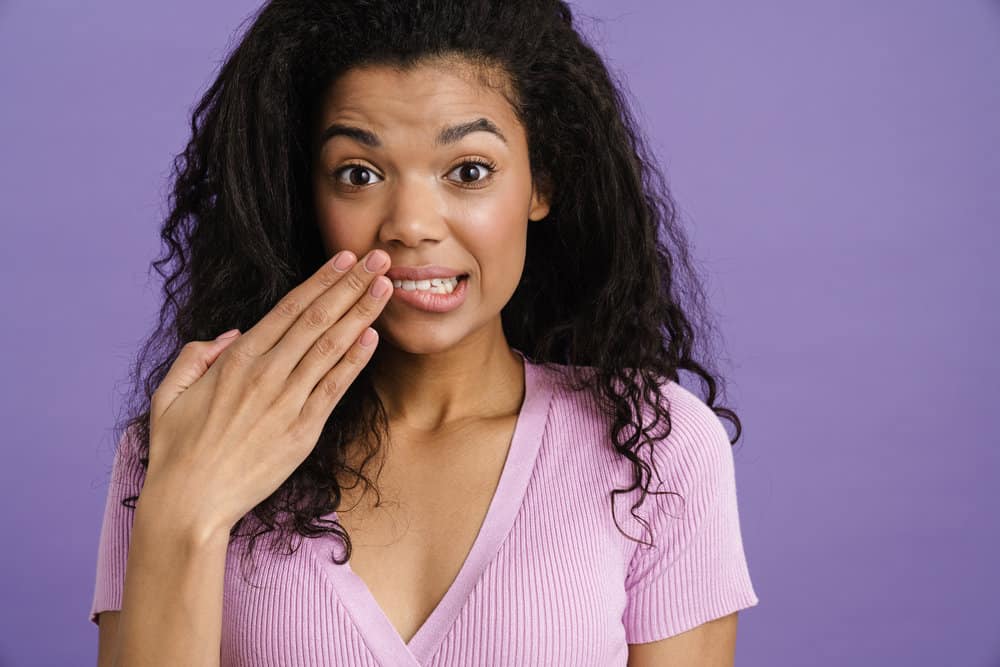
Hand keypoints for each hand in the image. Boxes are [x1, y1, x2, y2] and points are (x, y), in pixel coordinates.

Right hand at [143, 248, 392, 536]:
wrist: (190, 504)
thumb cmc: (177, 449)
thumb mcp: (168, 393)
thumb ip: (196, 356)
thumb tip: (233, 335)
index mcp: (236, 360)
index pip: (289, 308)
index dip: (322, 280)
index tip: (345, 259)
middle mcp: (266, 374)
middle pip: (318, 319)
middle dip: (352, 285)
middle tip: (380, 259)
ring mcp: (288, 403)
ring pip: (331, 347)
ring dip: (362, 314)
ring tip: (386, 287)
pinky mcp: (303, 432)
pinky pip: (335, 388)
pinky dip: (355, 361)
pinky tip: (373, 338)